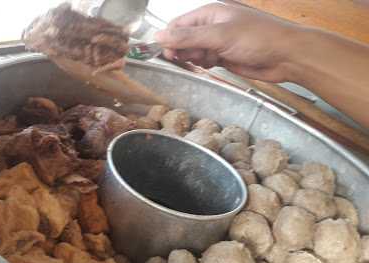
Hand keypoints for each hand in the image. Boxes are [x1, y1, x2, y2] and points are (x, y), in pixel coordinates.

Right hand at [155, 3, 303, 82]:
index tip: (168, 54)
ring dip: (194, 59)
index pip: (178, 25)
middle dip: (183, 50)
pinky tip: (213, 64)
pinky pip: (204, 60)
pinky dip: (204, 64)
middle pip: (183, 39)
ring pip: (193, 52)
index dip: (169, 39)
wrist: (286, 56)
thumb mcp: (219, 35)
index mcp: (209, 13)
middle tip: (192, 58)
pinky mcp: (224, 56)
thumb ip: (187, 37)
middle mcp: (212, 26)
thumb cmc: (258, 39)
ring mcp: (218, 41)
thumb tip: (159, 36)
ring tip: (209, 60)